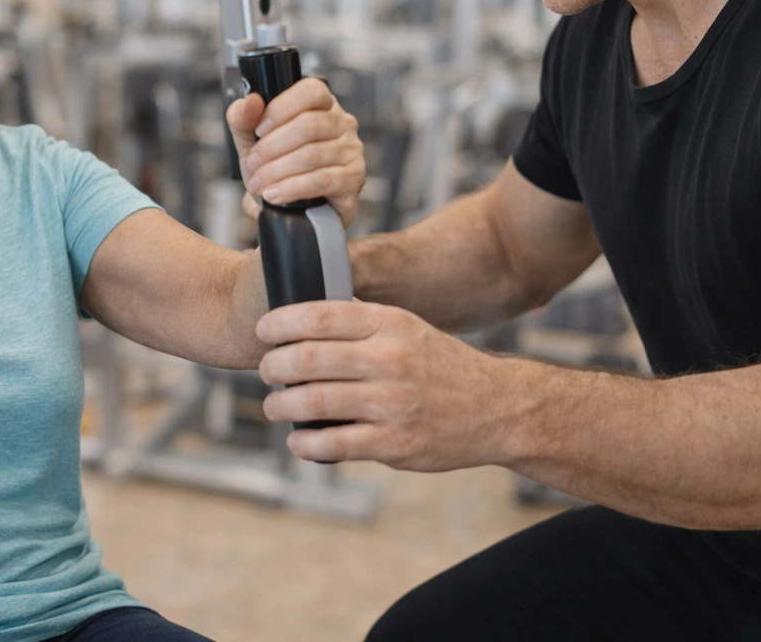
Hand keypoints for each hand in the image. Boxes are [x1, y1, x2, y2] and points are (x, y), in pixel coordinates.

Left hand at [226, 78, 364, 225]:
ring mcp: (352, 151)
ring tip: (259, 183)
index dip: (280, 108)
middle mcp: (343, 123)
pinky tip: (275, 195)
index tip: (258, 130)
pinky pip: (322, 180)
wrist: (290, 209)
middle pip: (308, 125)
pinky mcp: (354, 179)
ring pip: (312, 155)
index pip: (311, 91)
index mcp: (322, 105)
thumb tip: (250, 100)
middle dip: (271, 147)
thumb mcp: (251, 141)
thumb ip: (243, 118)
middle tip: (253, 163)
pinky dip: (291, 188)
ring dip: (277, 171)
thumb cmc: (276, 166)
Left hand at [256, 300, 517, 469]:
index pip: (319, 315)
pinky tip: (297, 440)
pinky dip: (305, 443)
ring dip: (281, 406)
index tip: (263, 331)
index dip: (280, 323)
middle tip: (266, 371)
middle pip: (307, 359)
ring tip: (274, 406)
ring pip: (314, 402)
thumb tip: (303, 317)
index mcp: (390, 324)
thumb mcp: (407, 328)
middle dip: (273, 366)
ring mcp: (392, 404)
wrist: (498, 408)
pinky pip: (334, 444)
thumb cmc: (441, 365)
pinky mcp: (394, 443)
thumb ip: (361, 323)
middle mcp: (389, 360)